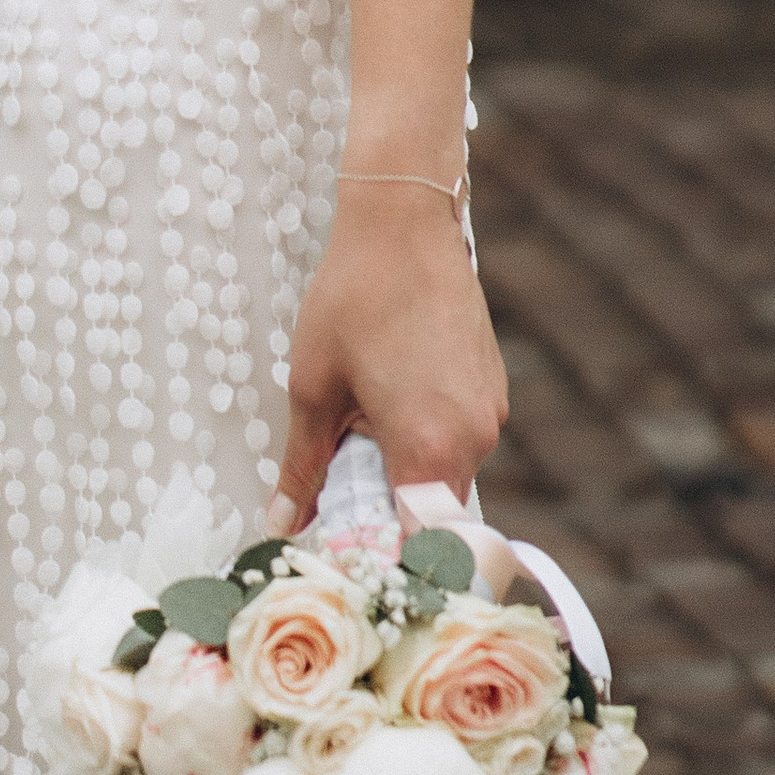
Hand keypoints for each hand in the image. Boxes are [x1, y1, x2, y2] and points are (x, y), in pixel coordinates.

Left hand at [271, 182, 505, 529]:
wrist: (404, 220)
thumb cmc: (352, 297)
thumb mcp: (312, 384)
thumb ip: (303, 464)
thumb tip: (281, 522)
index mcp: (428, 448)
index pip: (416, 541)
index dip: (381, 554)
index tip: (345, 551)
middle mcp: (473, 438)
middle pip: (432, 510)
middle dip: (388, 508)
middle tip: (339, 487)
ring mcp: (490, 411)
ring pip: (446, 471)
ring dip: (407, 467)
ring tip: (361, 424)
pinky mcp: (493, 385)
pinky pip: (460, 434)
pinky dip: (427, 434)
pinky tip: (390, 394)